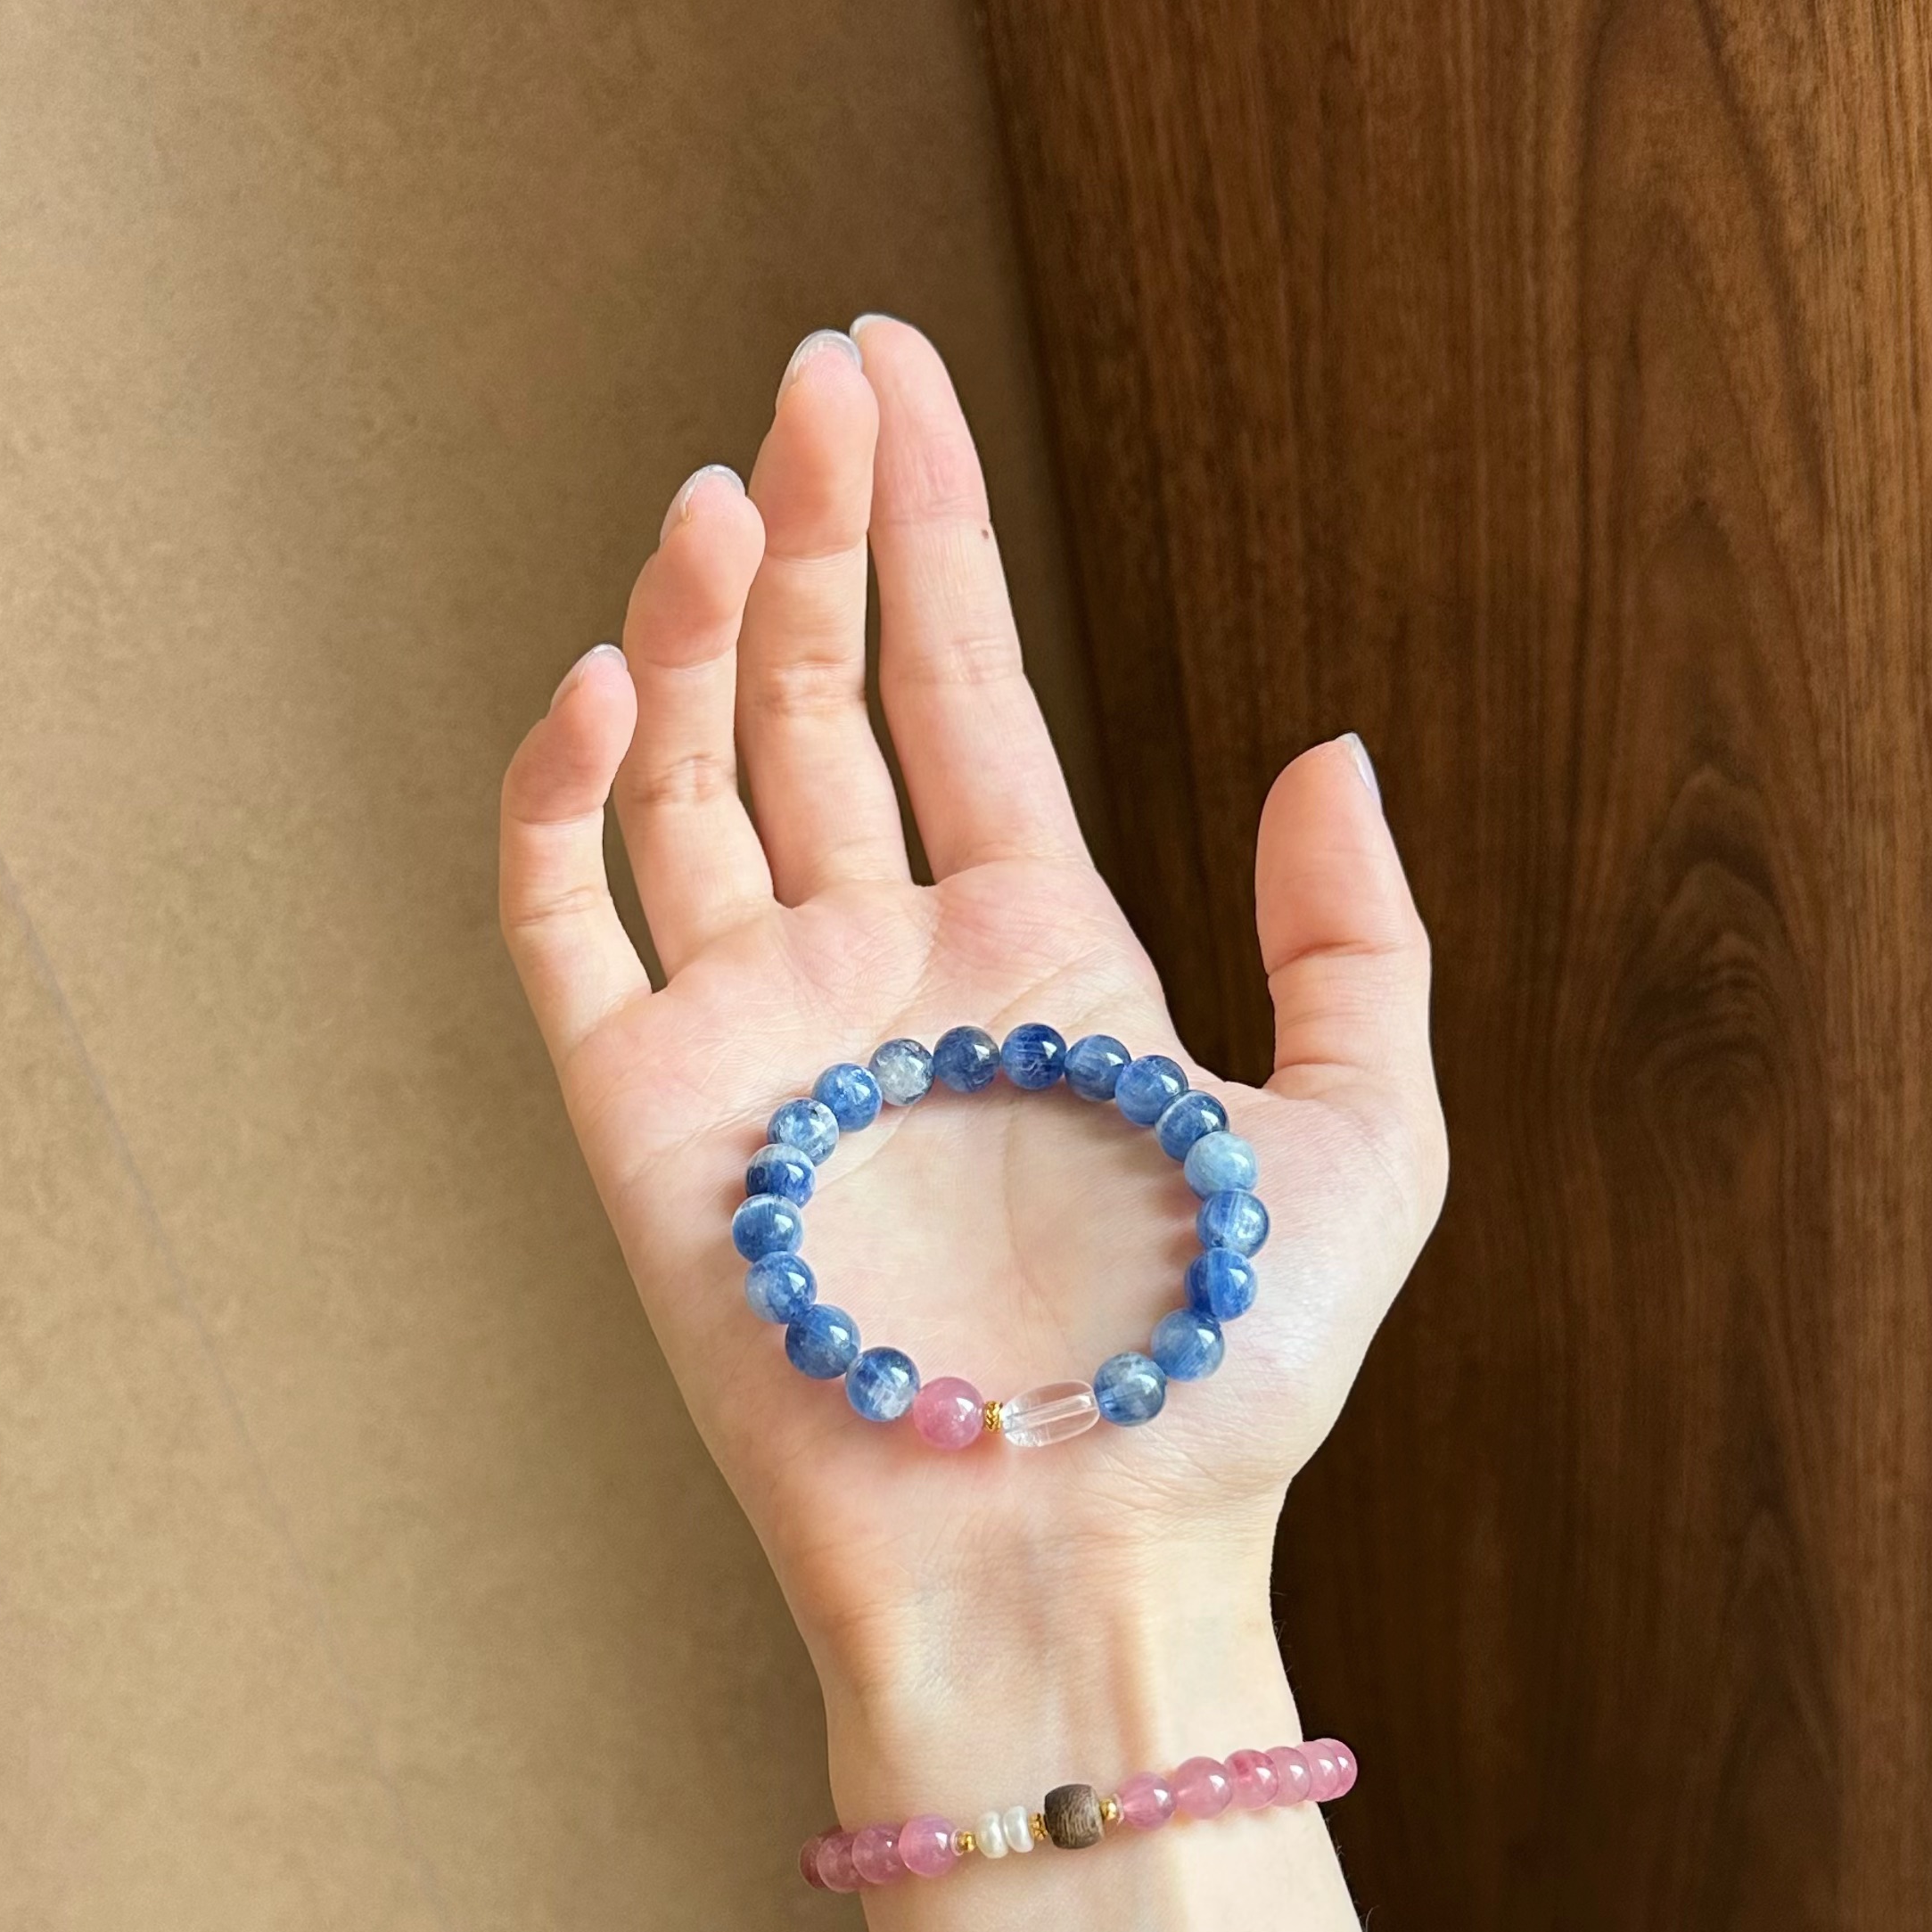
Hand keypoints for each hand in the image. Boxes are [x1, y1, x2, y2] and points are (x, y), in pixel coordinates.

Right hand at [497, 319, 1444, 1750]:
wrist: (1071, 1561)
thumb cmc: (1220, 1384)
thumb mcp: (1367, 1144)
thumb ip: (1358, 942)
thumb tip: (1321, 745)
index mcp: (1035, 950)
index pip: (956, 690)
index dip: (924, 528)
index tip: (886, 370)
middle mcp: (879, 968)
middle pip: (814, 696)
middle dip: (810, 529)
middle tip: (812, 378)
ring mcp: (754, 1035)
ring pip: (690, 779)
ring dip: (690, 627)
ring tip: (717, 495)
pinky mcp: (641, 1118)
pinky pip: (569, 925)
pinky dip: (564, 798)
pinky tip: (602, 679)